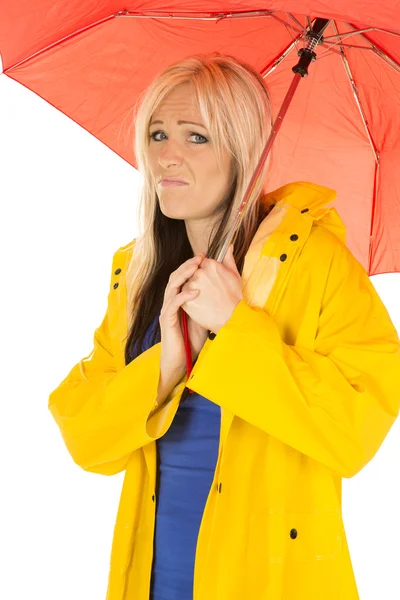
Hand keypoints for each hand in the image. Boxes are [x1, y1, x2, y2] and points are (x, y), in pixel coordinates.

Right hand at [159, 253, 208, 376]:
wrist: (180, 362)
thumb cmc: (191, 341)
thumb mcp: (203, 317)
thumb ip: (207, 303)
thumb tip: (220, 290)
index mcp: (177, 301)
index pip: (181, 278)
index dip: (190, 267)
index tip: (204, 257)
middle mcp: (169, 303)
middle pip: (174, 278)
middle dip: (187, 266)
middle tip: (200, 257)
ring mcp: (166, 311)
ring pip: (171, 287)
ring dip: (184, 275)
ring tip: (196, 267)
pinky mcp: (166, 321)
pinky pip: (173, 304)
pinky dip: (184, 296)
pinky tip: (195, 291)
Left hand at [181, 244, 242, 332]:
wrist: (231, 318)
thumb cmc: (234, 297)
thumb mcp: (234, 275)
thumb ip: (228, 258)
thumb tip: (229, 246)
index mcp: (209, 265)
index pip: (201, 264)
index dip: (206, 274)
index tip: (211, 282)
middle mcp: (199, 273)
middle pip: (192, 274)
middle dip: (198, 282)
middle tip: (209, 293)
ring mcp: (191, 286)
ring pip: (186, 286)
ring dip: (192, 292)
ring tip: (205, 300)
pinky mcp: (186, 300)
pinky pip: (183, 298)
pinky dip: (189, 302)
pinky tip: (200, 306)